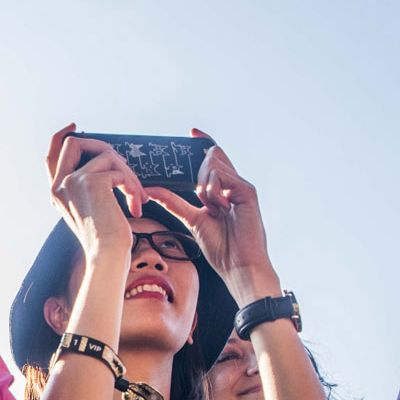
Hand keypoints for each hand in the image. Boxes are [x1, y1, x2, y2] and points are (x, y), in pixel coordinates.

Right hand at [45, 124, 147, 266]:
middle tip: (122, 166)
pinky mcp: (92, 181)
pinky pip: (119, 170)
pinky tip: (136, 204)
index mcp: (57, 192)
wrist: (107, 254)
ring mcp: (73, 181)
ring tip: (137, 196)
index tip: (73, 126)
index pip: (50, 155)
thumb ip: (90, 184)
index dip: (60, 136)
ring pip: (107, 155)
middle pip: (74, 143)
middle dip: (103, 148)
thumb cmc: (105, 238)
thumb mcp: (92, 208)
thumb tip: (109, 160)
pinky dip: (133, 185)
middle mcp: (60, 184)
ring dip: (128, 173)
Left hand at [149, 130, 277, 303]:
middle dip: (198, 170)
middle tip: (200, 197)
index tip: (191, 133)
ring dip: (204, 185)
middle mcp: (233, 184)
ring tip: (213, 208)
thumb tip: (152, 190)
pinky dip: (213, 192)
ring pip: (213, 164)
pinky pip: (221, 177)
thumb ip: (175, 203)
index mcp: (222, 190)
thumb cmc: (221, 247)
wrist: (238, 266)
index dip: (203, 142)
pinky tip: (221, 208)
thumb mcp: (193, 220)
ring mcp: (241, 186)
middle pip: (212, 156)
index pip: (214, 157)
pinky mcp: (247, 192)